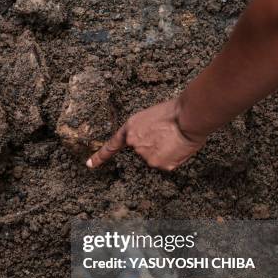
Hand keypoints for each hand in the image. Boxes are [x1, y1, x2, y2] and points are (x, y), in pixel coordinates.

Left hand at [86, 99, 205, 170]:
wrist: (188, 117)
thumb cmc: (174, 113)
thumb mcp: (150, 118)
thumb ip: (144, 132)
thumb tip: (151, 143)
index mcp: (130, 129)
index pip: (112, 146)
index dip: (100, 156)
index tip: (89, 165)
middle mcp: (134, 144)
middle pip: (142, 151)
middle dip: (153, 146)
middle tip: (167, 134)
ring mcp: (145, 156)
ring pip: (155, 158)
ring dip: (164, 152)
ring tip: (174, 138)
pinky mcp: (157, 164)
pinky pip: (166, 164)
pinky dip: (172, 158)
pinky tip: (177, 147)